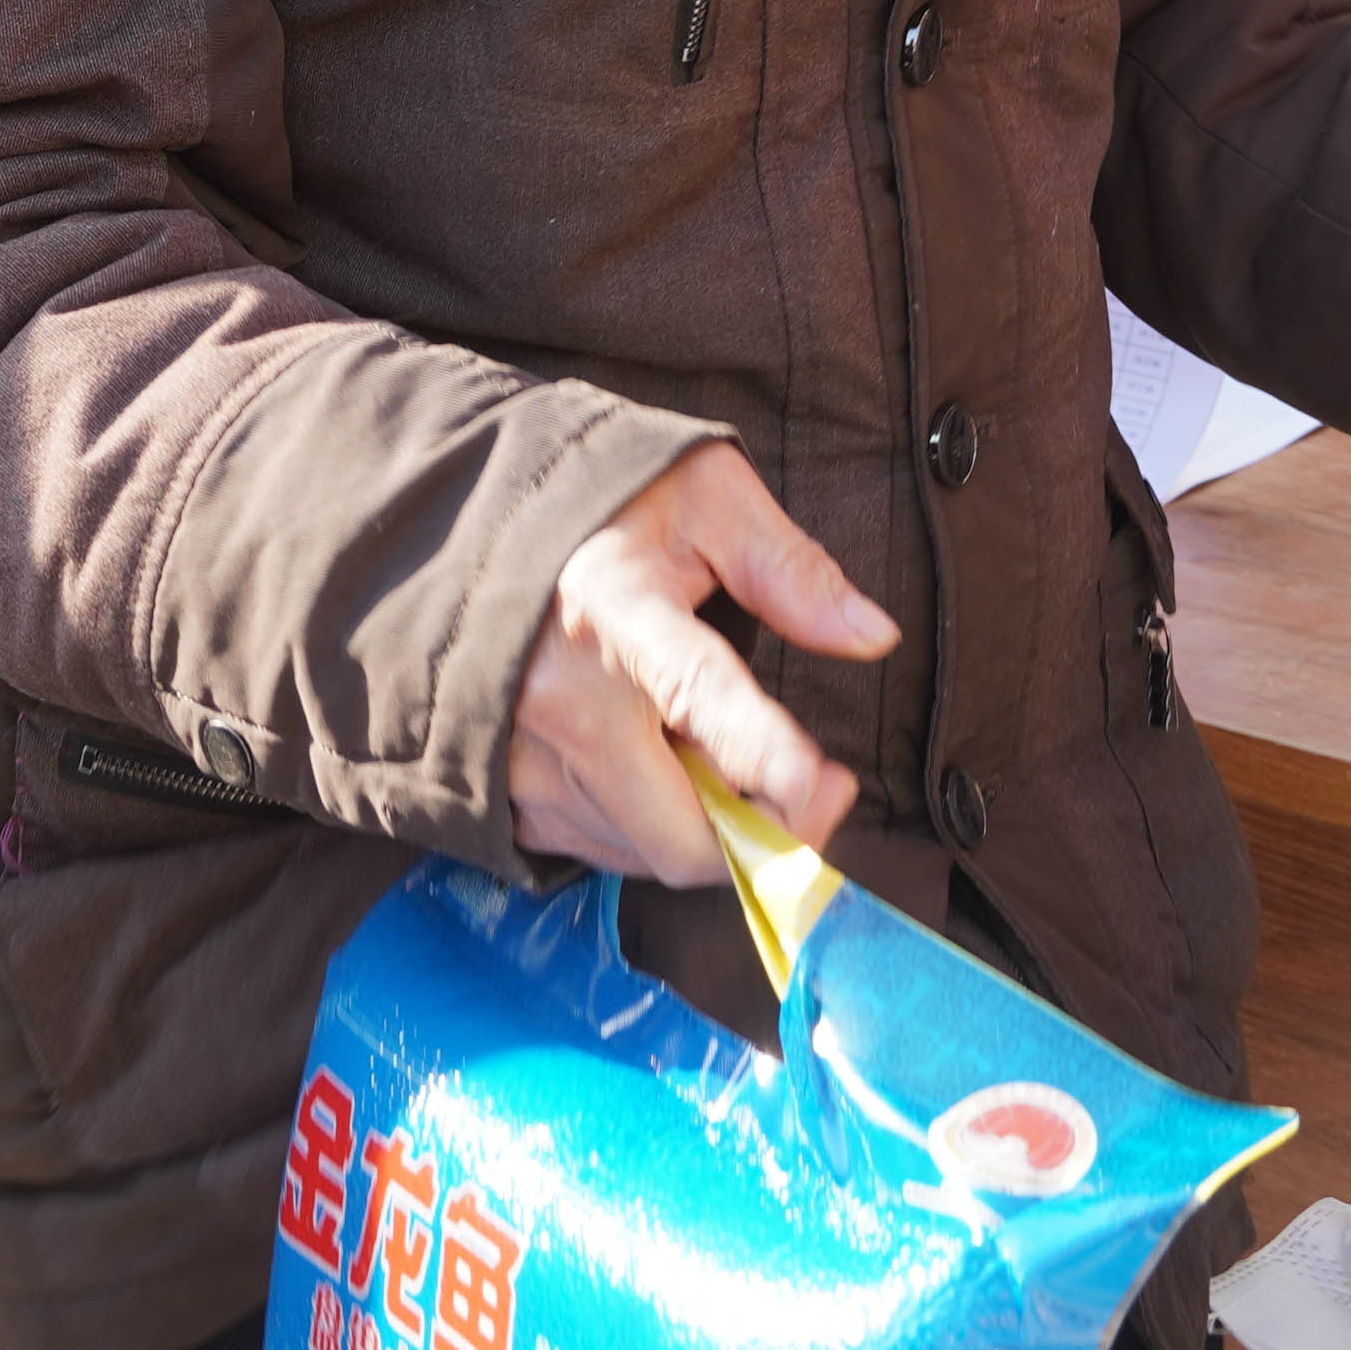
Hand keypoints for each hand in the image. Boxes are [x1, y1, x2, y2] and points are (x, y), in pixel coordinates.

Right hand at [507, 447, 898, 883]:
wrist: (476, 532)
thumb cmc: (605, 507)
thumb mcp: (706, 497)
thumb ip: (789, 568)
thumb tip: (874, 636)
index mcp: (615, 607)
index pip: (695, 690)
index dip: (759, 747)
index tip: (818, 784)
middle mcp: (559, 697)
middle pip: (679, 828)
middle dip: (769, 831)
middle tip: (818, 786)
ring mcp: (525, 757)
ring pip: (647, 852)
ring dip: (713, 830)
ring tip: (733, 759)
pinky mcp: (507, 794)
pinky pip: (600, 851)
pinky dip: (652, 832)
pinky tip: (668, 772)